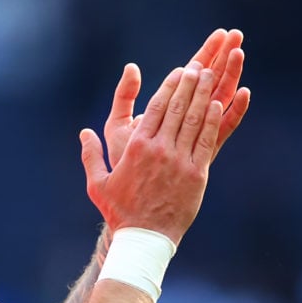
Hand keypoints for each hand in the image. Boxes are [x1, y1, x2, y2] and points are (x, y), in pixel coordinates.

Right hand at [80, 64, 222, 244]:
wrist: (145, 237)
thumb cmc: (120, 211)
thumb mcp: (97, 184)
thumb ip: (91, 155)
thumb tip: (84, 133)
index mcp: (136, 148)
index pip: (156, 109)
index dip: (170, 87)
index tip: (179, 71)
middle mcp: (159, 150)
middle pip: (177, 108)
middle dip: (190, 84)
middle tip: (200, 65)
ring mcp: (180, 161)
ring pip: (194, 121)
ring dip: (204, 96)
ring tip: (211, 76)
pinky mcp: (196, 174)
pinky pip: (206, 141)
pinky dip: (212, 121)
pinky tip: (217, 105)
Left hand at [104, 28, 249, 167]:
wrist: (131, 204)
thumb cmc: (122, 165)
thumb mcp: (118, 127)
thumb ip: (124, 98)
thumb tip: (131, 67)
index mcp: (167, 113)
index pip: (187, 76)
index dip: (202, 54)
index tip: (218, 34)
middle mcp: (183, 124)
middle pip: (206, 83)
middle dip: (219, 57)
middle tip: (235, 33)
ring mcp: (194, 138)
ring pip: (217, 101)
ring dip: (229, 76)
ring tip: (240, 52)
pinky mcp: (202, 156)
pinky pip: (221, 130)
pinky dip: (233, 112)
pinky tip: (243, 93)